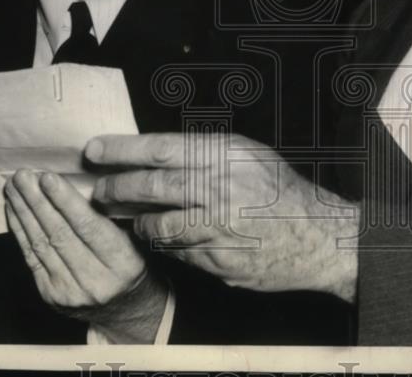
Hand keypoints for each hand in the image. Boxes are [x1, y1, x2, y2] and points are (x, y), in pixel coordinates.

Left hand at [4, 169, 167, 341]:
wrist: (126, 310)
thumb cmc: (130, 265)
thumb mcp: (135, 241)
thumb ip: (111, 219)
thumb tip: (75, 186)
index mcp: (123, 263)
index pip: (89, 227)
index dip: (65, 201)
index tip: (48, 177)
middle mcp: (95, 280)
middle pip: (59, 234)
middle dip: (38, 201)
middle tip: (23, 176)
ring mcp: (69, 291)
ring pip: (41, 244)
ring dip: (24, 212)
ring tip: (14, 187)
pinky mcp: (50, 295)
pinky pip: (31, 257)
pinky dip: (20, 231)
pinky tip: (14, 210)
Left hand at [86, 133, 359, 301]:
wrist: (318, 237)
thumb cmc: (281, 191)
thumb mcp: (248, 155)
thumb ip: (205, 153)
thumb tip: (155, 154)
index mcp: (223, 157)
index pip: (159, 149)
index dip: (121, 150)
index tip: (94, 151)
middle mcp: (217, 191)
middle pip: (149, 189)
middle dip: (115, 190)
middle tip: (98, 193)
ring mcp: (216, 230)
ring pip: (158, 227)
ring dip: (140, 223)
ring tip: (133, 219)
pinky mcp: (217, 262)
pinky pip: (180, 254)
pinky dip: (170, 247)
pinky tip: (170, 240)